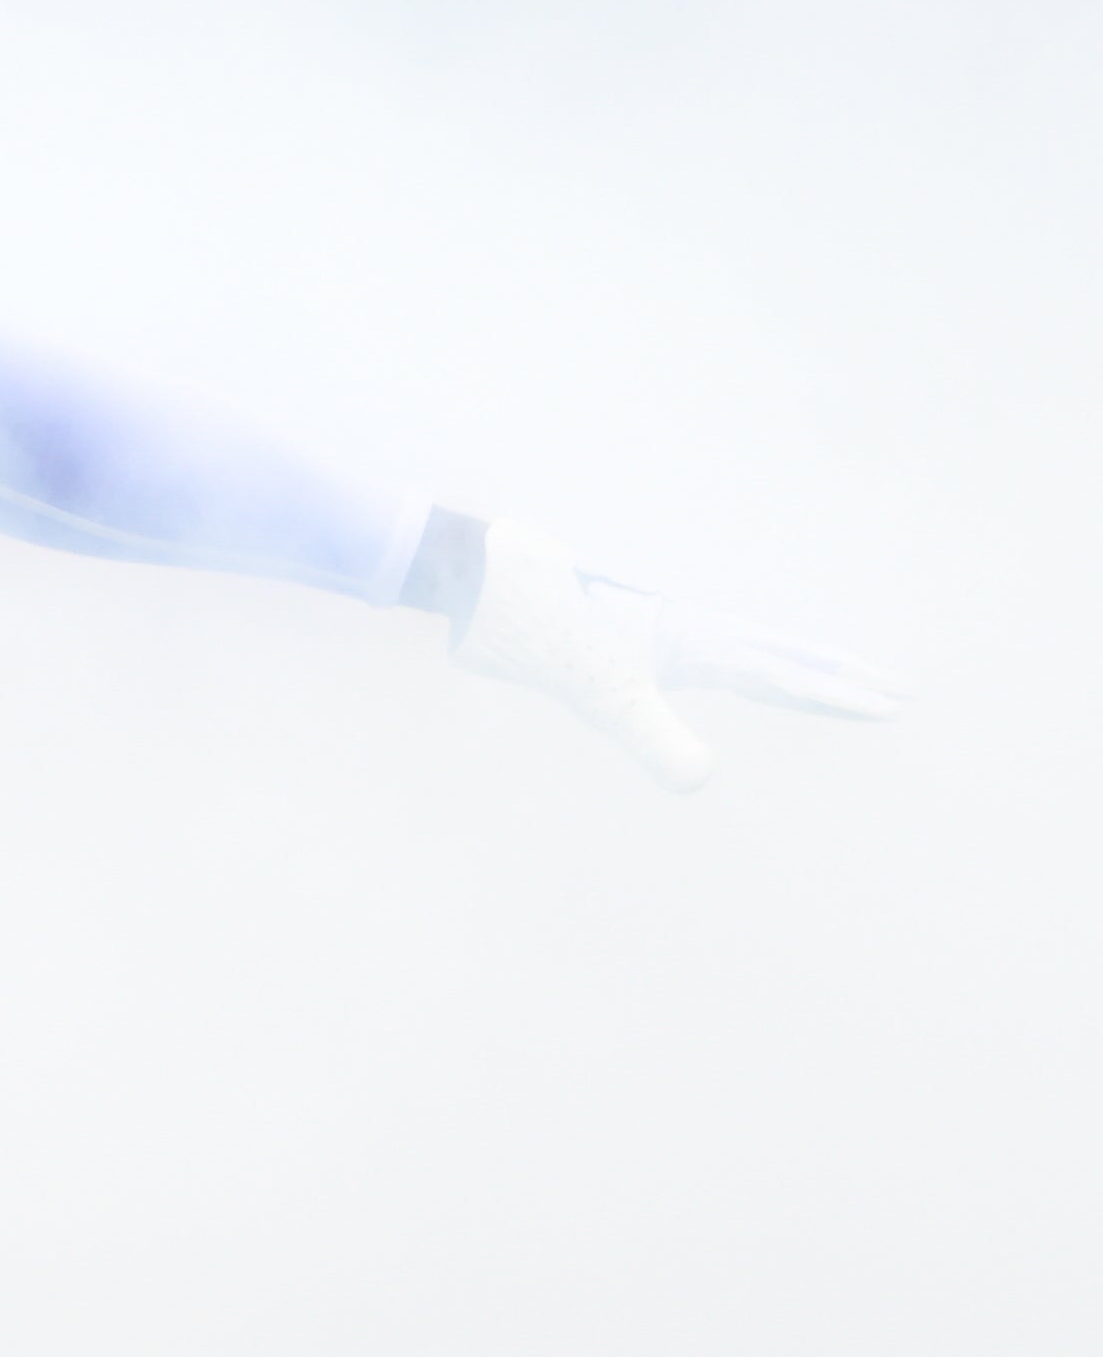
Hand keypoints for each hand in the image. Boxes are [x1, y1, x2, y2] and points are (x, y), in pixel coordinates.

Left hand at [452, 521, 908, 790]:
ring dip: (780, 662)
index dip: (832, 694)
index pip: (780, 672)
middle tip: (886, 689)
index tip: (890, 705)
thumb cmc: (532, 626)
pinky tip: (711, 666)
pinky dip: (719, 660)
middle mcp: (677, 627)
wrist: (467, 575)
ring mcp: (645, 624)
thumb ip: (653, 737)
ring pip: (733, 646)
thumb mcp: (597, 692)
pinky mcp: (609, 628)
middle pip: (772, 654)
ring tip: (815, 675)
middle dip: (828, 676)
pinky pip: (686, 649)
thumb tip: (706, 781)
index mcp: (689, 639)